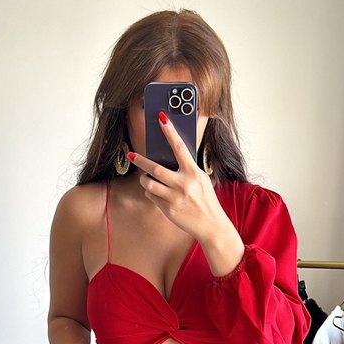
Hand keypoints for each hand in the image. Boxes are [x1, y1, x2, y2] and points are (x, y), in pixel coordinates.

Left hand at [127, 112, 224, 243]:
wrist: (211, 225)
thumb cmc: (206, 200)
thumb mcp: (201, 180)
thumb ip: (187, 169)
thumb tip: (169, 158)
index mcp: (193, 172)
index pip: (179, 147)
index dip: (170, 131)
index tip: (161, 118)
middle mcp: (183, 183)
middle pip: (154, 168)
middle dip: (140, 160)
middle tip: (131, 155)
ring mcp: (174, 197)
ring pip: (148, 184)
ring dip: (144, 179)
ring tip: (144, 178)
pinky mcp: (168, 209)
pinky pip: (151, 196)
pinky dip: (150, 193)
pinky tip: (156, 193)